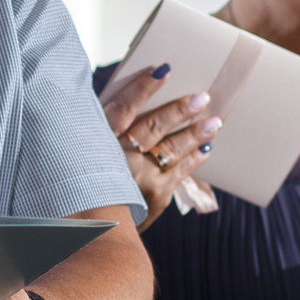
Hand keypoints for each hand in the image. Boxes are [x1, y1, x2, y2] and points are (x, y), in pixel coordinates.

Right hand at [100, 66, 220, 224]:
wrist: (93, 229)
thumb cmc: (89, 185)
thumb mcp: (86, 155)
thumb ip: (105, 133)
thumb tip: (132, 108)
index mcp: (99, 143)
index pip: (123, 107)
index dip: (143, 87)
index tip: (163, 70)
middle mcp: (121, 159)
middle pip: (154, 126)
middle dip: (180, 110)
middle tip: (202, 97)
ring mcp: (141, 179)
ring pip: (173, 149)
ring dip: (195, 133)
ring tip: (213, 121)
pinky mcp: (156, 197)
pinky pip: (180, 173)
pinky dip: (194, 159)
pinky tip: (205, 148)